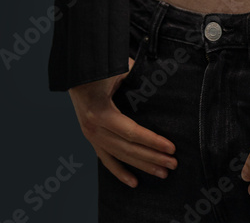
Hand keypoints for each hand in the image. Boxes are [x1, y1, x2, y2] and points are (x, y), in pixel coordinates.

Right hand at [68, 57, 177, 185]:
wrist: (75, 71)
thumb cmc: (100, 67)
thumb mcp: (118, 69)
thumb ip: (136, 78)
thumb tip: (158, 82)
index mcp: (101, 113)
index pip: (132, 133)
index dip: (152, 141)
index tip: (171, 147)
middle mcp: (94, 128)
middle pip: (128, 149)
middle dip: (153, 157)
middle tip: (173, 164)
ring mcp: (91, 135)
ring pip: (120, 156)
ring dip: (142, 166)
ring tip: (162, 172)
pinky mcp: (91, 138)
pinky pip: (106, 159)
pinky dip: (120, 171)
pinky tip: (134, 182)